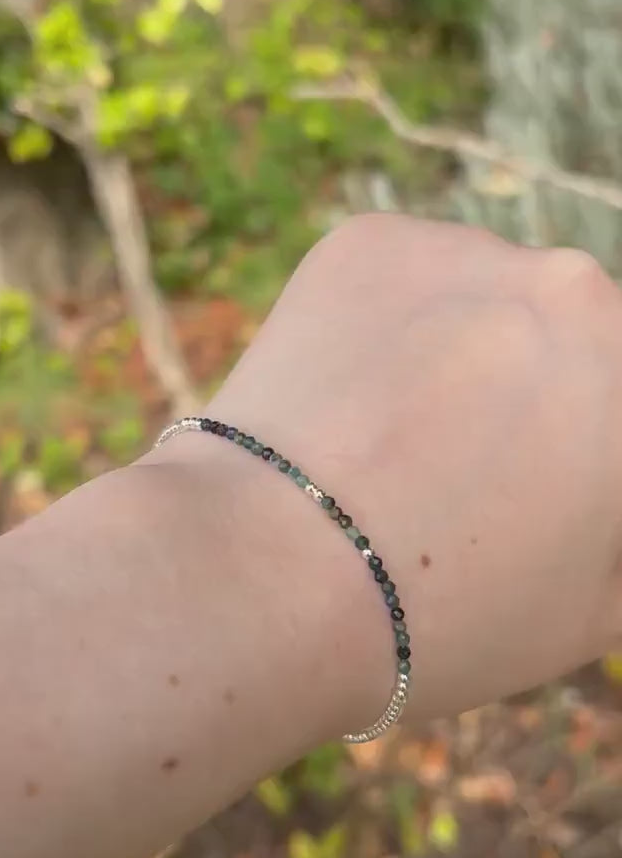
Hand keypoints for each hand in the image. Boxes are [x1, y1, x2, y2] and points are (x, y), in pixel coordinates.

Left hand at [158, 215, 621, 729]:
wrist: (271, 576)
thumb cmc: (449, 614)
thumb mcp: (599, 608)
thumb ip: (621, 535)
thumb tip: (589, 486)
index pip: (612, 401)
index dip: (580, 454)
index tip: (541, 489)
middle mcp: (570, 284)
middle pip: (564, 338)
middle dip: (536, 398)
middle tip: (475, 474)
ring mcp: (462, 251)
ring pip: (482, 301)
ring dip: (464, 354)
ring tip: (399, 447)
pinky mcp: (369, 243)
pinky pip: (401, 283)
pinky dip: (385, 330)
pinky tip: (351, 405)